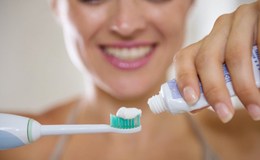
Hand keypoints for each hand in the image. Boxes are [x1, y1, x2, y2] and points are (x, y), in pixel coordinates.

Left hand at [174, 1, 259, 122]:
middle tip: (225, 114)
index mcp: (208, 41)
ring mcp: (241, 18)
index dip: (184, 78)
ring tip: (255, 109)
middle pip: (207, 58)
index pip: (185, 57)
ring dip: (244, 87)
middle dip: (214, 90)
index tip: (191, 100)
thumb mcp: (230, 70)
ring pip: (234, 54)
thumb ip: (213, 84)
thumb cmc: (252, 60)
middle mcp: (220, 28)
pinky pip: (259, 45)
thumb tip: (193, 107)